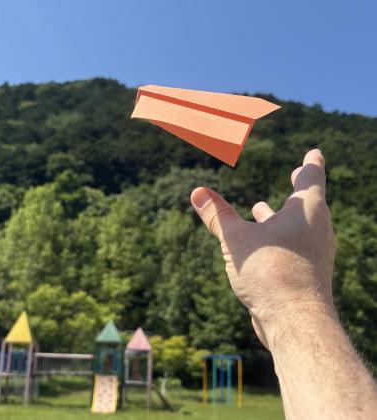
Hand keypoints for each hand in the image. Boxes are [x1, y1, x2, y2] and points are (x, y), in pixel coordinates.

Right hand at [191, 149, 335, 347]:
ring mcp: (315, 252)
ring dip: (280, 215)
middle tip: (296, 173)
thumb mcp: (236, 239)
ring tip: (261, 208)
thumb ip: (217, 215)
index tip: (314, 153)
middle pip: (307, 200)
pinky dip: (278, 237)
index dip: (311, 162)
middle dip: (298, 186)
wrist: (294, 322)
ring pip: (298, 224)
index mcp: (306, 211)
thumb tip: (197, 192)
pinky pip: (293, 245)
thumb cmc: (269, 273)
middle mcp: (317, 228)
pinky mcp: (308, 272)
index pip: (311, 176)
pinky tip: (261, 244)